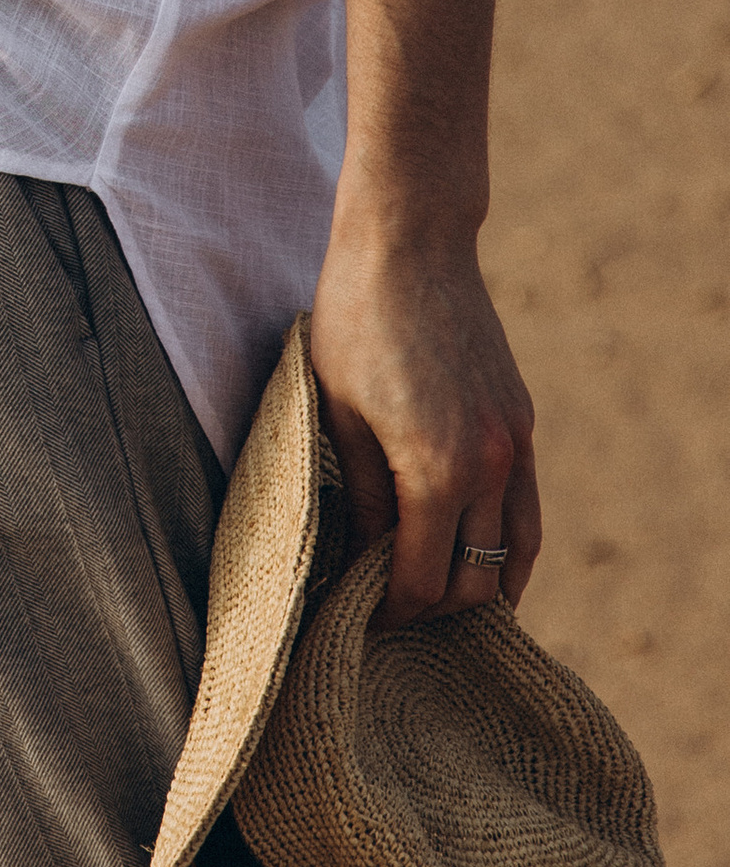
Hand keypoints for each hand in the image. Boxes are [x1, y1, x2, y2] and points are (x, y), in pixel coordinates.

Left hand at [309, 223, 539, 627]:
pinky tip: (483, 563)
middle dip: (432, 610)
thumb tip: (364, 561)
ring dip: (480, 588)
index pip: (421, 580)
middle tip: (388, 616)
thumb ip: (362, 496)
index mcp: (437, 469)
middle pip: (475, 580)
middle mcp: (490, 465)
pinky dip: (511, 548)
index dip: (390, 613)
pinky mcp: (522, 422)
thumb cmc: (355, 319)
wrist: (411, 242)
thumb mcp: (337, 413)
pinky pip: (528, 508)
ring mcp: (515, 444)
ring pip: (517, 553)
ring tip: (438, 606)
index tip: (360, 624)